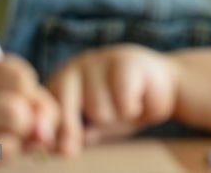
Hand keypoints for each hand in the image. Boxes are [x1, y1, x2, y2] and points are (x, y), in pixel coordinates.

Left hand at [47, 44, 178, 155]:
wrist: (166, 86)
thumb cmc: (123, 109)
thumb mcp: (92, 127)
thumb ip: (70, 136)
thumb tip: (57, 149)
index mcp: (60, 81)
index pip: (44, 112)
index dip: (51, 134)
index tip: (59, 149)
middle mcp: (76, 66)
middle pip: (64, 111)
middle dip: (75, 131)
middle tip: (89, 135)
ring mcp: (101, 60)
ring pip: (98, 112)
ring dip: (116, 119)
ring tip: (126, 106)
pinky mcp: (127, 60)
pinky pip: (123, 104)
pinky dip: (134, 111)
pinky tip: (140, 98)